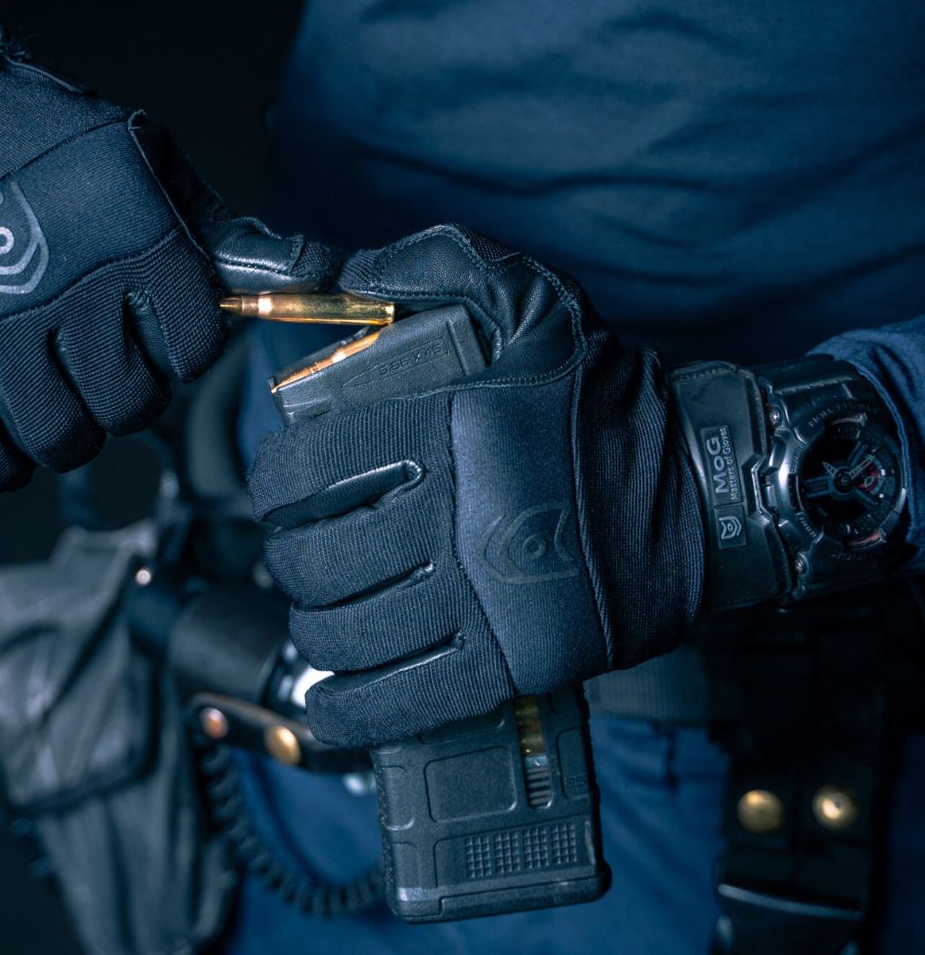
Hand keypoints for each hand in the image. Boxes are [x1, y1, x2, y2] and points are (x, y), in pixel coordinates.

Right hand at [0, 0, 331, 491]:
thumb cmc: (42, 146)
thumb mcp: (147, 168)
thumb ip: (228, 237)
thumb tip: (322, 271)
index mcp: (135, 240)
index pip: (194, 349)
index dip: (178, 347)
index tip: (148, 326)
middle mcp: (70, 288)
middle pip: (134, 406)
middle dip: (125, 391)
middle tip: (94, 356)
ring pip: (65, 440)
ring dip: (66, 428)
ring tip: (46, 382)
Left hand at [248, 225, 705, 746]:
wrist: (701, 492)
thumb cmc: (604, 399)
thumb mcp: (535, 300)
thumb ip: (437, 265)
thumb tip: (345, 270)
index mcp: (452, 427)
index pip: (312, 465)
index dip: (272, 482)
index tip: (275, 488)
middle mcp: (462, 514)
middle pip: (323, 557)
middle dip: (287, 558)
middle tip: (296, 550)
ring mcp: (489, 597)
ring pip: (354, 631)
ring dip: (313, 626)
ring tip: (319, 609)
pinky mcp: (517, 662)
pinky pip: (407, 700)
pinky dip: (350, 708)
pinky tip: (328, 694)